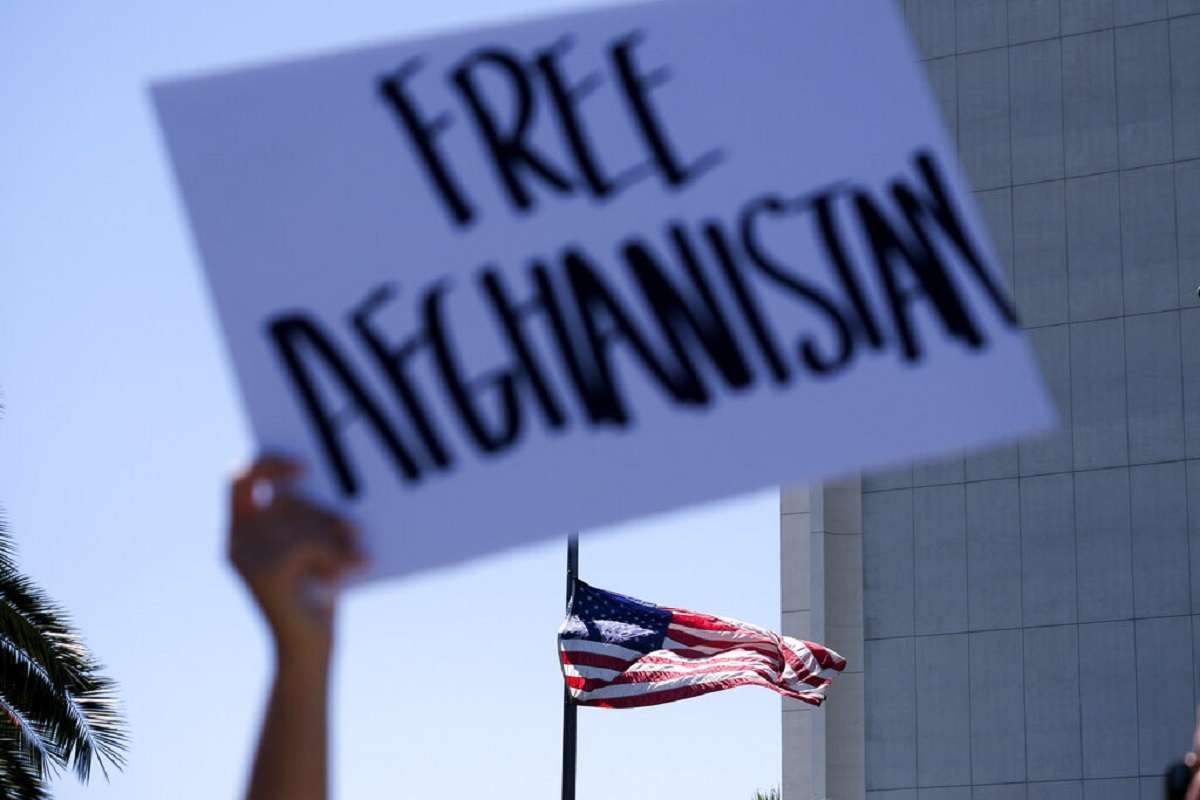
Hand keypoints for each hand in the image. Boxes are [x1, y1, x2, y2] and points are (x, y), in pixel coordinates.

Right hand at [228, 456, 365, 663]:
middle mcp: (235, 542)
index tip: (306, 466)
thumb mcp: (310, 544)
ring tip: (356, 554)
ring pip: (302, 520)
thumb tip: (320, 480)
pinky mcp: (266, 573)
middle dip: (326, 514)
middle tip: (353, 528)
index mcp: (240, 530)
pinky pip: (310, 543)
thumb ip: (303, 514)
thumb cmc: (317, 590)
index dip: (269, 463)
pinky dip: (339, 555)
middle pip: (286, 499)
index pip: (239, 479)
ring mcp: (246, 557)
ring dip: (338, 536)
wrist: (308, 649)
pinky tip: (354, 568)